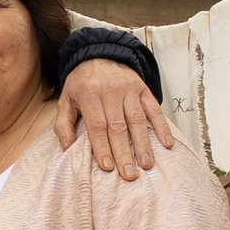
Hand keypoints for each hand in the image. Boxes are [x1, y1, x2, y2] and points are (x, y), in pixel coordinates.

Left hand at [58, 57, 175, 181]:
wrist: (100, 54)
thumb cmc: (82, 83)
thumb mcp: (65, 99)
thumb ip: (63, 124)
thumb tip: (67, 148)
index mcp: (89, 94)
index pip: (97, 125)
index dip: (103, 147)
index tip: (108, 167)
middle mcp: (110, 90)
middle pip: (118, 126)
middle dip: (124, 153)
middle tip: (129, 175)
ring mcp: (129, 89)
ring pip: (137, 120)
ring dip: (143, 144)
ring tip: (146, 164)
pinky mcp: (143, 88)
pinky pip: (154, 109)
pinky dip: (161, 127)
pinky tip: (166, 143)